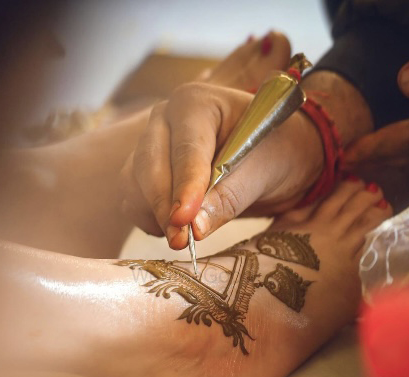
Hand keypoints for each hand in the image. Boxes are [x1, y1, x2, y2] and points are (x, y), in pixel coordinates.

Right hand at [120, 81, 323, 248]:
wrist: (272, 155)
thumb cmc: (274, 150)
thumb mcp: (264, 169)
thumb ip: (230, 196)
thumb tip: (193, 228)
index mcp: (196, 103)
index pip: (185, 149)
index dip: (184, 187)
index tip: (184, 220)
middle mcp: (164, 119)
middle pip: (149, 166)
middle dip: (164, 207)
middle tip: (182, 241)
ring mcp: (149, 145)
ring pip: (134, 185)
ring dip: (155, 215)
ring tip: (186, 236)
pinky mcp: (142, 173)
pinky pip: (134, 201)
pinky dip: (151, 219)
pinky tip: (178, 227)